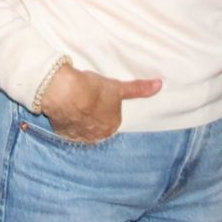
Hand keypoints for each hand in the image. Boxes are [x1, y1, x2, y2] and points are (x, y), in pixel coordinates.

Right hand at [39, 63, 161, 143]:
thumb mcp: (118, 87)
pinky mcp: (62, 132)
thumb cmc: (94, 90)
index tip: (99, 97)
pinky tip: (64, 108)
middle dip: (92, 114)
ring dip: (78, 118)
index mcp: (111, 127)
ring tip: (74, 102)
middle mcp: (96, 136)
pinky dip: (66, 119)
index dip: (105, 106)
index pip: (111, 119)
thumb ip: (138, 88)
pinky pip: (66, 127)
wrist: (64, 92)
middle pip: (97, 125)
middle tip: (86, 98)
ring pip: (81, 127)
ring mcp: (77, 135)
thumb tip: (159, 85)